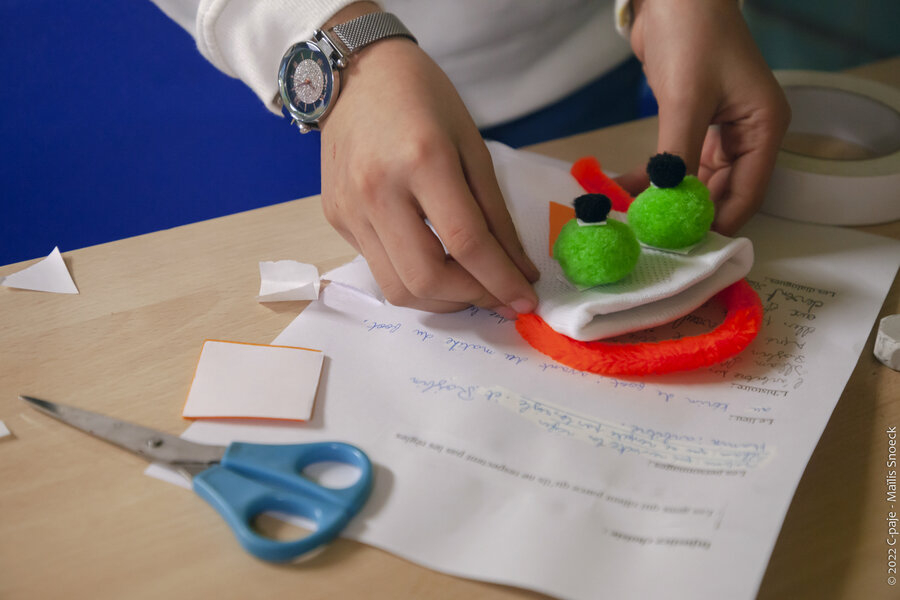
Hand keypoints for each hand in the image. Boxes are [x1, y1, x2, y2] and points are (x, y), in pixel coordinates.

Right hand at [319, 11, 538, 316]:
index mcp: (422, 161)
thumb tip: (518, 271)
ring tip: (468, 284)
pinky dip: (413, 276)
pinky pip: (379, 267)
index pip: (466, 242)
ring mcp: (350, 209)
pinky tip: (433, 257)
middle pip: (426, 279)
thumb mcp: (473, 146)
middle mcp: (378, 191)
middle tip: (497, 295)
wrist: (357, 73)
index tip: (526, 301)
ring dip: (441, 300)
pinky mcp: (336, 219)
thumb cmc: (424, 99)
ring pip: (397, 288)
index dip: (502, 280)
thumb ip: (496, 214)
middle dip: (470, 299)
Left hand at [627, 0, 790, 234]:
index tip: (685, 247)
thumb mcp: (686, 100)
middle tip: (654, 240)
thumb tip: (666, 206)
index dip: (718, 223)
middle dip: (688, 215)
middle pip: (722, 191)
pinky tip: (624, 192)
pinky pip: (674, 161)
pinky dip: (652, 177)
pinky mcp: (691, 122)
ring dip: (666, 199)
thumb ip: (678, 155)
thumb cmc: (692, 35)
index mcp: (763, 128)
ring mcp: (718, 129)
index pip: (748, 193)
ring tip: (634, 221)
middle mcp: (746, 133)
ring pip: (694, 180)